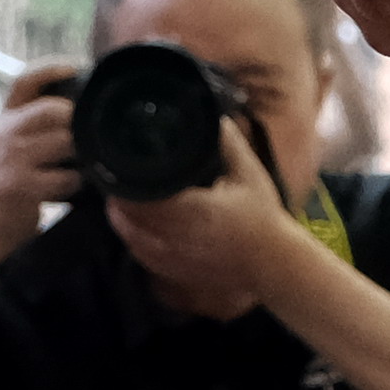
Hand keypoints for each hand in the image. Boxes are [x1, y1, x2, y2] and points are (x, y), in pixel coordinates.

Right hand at [0, 76, 79, 246]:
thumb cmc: (3, 186)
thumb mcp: (7, 147)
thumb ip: (31, 125)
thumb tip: (76, 108)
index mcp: (3, 119)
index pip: (25, 80)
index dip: (53, 67)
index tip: (76, 66)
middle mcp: (4, 133)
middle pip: (56, 109)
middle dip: (78, 124)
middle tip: (86, 140)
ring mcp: (12, 159)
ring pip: (67, 142)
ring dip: (81, 157)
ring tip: (78, 168)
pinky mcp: (22, 186)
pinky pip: (68, 177)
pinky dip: (76, 185)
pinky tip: (70, 190)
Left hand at [100, 101, 319, 322]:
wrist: (273, 264)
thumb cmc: (263, 219)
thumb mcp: (249, 175)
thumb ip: (229, 144)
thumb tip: (215, 118)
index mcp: (194, 211)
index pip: (143, 197)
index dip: (126, 182)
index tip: (120, 165)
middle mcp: (178, 237)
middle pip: (129, 217)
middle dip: (119, 197)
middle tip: (117, 176)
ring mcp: (174, 259)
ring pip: (130, 237)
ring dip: (122, 218)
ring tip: (121, 198)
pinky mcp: (175, 272)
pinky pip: (141, 255)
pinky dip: (132, 238)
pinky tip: (134, 225)